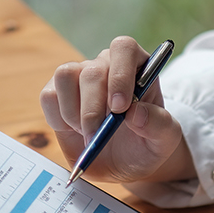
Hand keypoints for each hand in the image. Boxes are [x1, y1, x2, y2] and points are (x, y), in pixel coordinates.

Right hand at [39, 36, 191, 182]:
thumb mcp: (165, 140)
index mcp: (138, 66)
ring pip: (65, 75)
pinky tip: (75, 131)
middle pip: (92, 70)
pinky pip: (49, 96)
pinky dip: (58, 118)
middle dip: (93, 108)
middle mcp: (106, 65)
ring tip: (88, 134)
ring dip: (73, 112)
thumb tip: (136, 113)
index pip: (124, 48)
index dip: (120, 74)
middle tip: (98, 136)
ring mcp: (79, 77)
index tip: (120, 108)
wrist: (124, 164)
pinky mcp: (57, 94)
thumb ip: (158, 125)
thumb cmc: (146, 145)